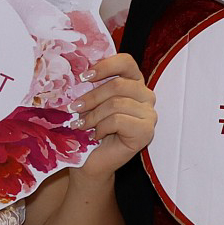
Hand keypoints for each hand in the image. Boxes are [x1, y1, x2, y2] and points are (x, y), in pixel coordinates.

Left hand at [73, 52, 155, 176]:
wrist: (91, 162)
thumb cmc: (90, 131)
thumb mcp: (90, 103)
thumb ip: (92, 85)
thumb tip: (78, 69)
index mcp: (134, 83)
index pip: (126, 62)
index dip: (105, 66)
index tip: (83, 77)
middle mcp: (145, 96)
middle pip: (118, 84)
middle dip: (91, 97)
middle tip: (74, 108)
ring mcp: (149, 114)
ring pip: (116, 103)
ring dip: (93, 115)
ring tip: (82, 125)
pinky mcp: (146, 131)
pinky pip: (118, 120)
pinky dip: (101, 127)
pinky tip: (96, 135)